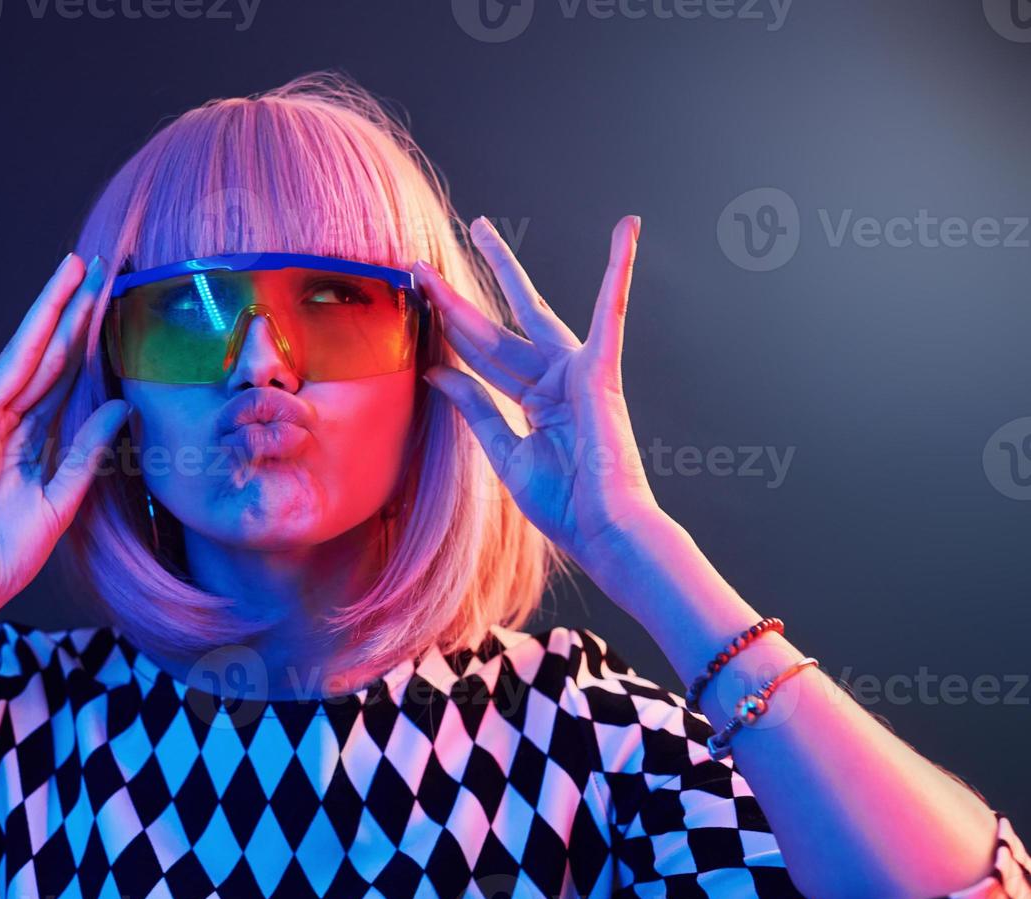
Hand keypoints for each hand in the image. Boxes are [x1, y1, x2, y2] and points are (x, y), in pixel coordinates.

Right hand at [0, 253, 130, 639]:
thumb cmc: (2, 554)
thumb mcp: (62, 498)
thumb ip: (88, 450)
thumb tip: (122, 405)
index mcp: (27, 437)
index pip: (65, 374)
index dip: (89, 336)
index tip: (112, 296)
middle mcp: (1, 421)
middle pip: (47, 354)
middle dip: (73, 309)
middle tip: (100, 262)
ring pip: (17, 355)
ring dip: (42, 309)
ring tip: (69, 267)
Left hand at [415, 215, 663, 578]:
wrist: (602, 528)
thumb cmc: (563, 502)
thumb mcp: (503, 451)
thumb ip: (474, 406)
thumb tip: (435, 370)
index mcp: (534, 401)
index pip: (478, 358)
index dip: (446, 332)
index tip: (417, 308)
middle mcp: (553, 379)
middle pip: (493, 327)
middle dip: (456, 298)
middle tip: (423, 265)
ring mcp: (576, 371)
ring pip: (527, 311)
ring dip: (503, 268)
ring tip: (483, 227)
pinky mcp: (601, 370)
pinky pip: (610, 312)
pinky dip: (620, 271)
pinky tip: (625, 232)